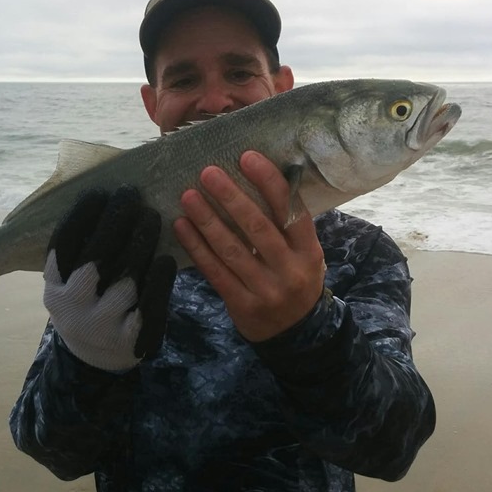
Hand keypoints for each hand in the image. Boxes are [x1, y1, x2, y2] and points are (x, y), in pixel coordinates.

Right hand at [44, 186, 176, 370]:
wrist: (97, 356)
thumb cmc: (87, 299)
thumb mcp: (70, 278)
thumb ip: (80, 248)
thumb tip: (105, 198)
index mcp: (54, 285)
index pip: (63, 246)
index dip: (80, 217)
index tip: (99, 192)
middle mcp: (74, 305)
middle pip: (95, 259)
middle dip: (114, 222)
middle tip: (130, 195)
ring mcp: (103, 323)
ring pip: (125, 280)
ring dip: (140, 243)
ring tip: (151, 216)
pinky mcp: (132, 338)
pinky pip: (149, 305)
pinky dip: (158, 279)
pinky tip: (166, 258)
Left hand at [173, 152, 325, 341]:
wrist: (296, 334)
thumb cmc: (295, 279)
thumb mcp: (304, 254)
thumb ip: (286, 224)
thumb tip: (256, 178)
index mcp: (309, 251)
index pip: (291, 211)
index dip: (269, 182)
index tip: (247, 157)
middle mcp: (290, 270)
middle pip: (258, 228)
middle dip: (231, 197)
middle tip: (208, 173)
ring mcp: (267, 290)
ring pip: (232, 250)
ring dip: (207, 220)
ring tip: (189, 196)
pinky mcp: (243, 305)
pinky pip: (216, 272)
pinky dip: (197, 248)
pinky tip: (182, 226)